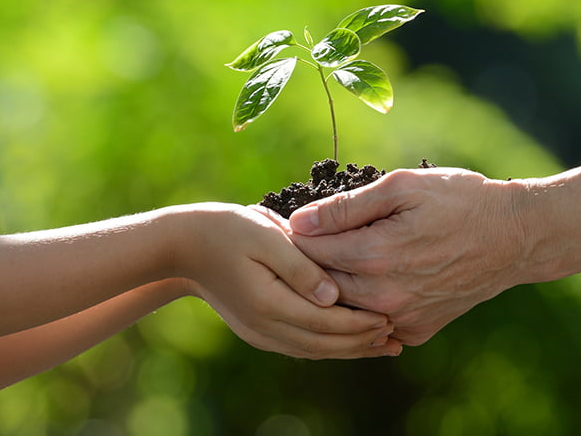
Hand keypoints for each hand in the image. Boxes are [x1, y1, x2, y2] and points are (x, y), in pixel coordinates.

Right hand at [171, 203, 400, 358]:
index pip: (325, 322)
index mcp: (269, 303)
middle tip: (396, 337)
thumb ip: (301, 267)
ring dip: (349, 349)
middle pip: (323, 344)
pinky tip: (347, 340)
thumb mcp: (265, 236)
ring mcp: (260, 332)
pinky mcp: (258, 330)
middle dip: (361, 342)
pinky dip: (328, 346)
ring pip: (313, 350)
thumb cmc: (227, 230)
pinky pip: (300, 346)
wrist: (185, 246)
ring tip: (382, 345)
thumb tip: (333, 296)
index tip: (390, 317)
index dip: (360, 324)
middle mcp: (265, 327)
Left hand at [289, 168, 527, 345]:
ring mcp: (402, 318)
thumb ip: (347, 207)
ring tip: (326, 256)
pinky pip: (373, 322)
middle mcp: (384, 296)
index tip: (281, 220)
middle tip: (295, 239)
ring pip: (343, 307)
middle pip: (319, 283)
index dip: (291, 233)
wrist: (514, 237)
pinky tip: (364, 279)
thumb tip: (300, 221)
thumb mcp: (403, 187)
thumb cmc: (460, 201)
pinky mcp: (417, 330)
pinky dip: (362, 304)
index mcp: (375, 255)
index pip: (309, 250)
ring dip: (329, 285)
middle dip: (304, 261)